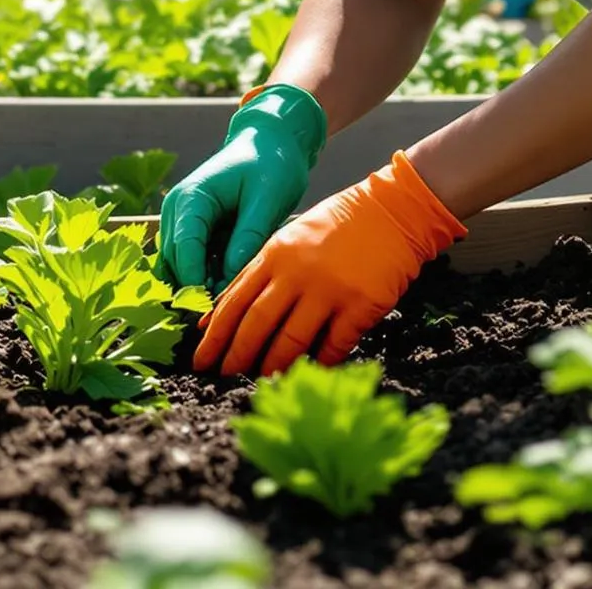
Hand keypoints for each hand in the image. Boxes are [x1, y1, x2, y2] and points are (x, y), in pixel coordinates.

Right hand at [158, 83, 326, 291]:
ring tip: (233, 303)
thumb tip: (231, 278)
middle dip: (198, 291)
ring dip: (201, 287)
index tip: (217, 309)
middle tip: (229, 314)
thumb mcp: (267, 199)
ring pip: (180, 268)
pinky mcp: (196, 231)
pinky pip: (193, 263)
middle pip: (175, 264)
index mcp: (191, 199)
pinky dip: (208, 279)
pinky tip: (233, 288)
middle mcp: (178, 211)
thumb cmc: (272, 163)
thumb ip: (248, 236)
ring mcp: (183, 221)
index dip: (196, 283)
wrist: (272, 141)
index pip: (184, 250)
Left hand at [190, 150, 465, 376]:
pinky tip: (309, 373)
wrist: (392, 211)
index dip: (214, 336)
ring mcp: (329, 290)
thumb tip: (215, 316)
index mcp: (274, 255)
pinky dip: (319, 363)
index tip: (200, 360)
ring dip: (273, 366)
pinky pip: (333, 345)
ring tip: (262, 381)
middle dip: (236, 356)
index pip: (234, 302)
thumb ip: (254, 274)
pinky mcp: (360, 305)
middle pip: (256, 325)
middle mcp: (297, 274)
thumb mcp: (287, 239)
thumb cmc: (336, 226)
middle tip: (223, 377)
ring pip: (291, 341)